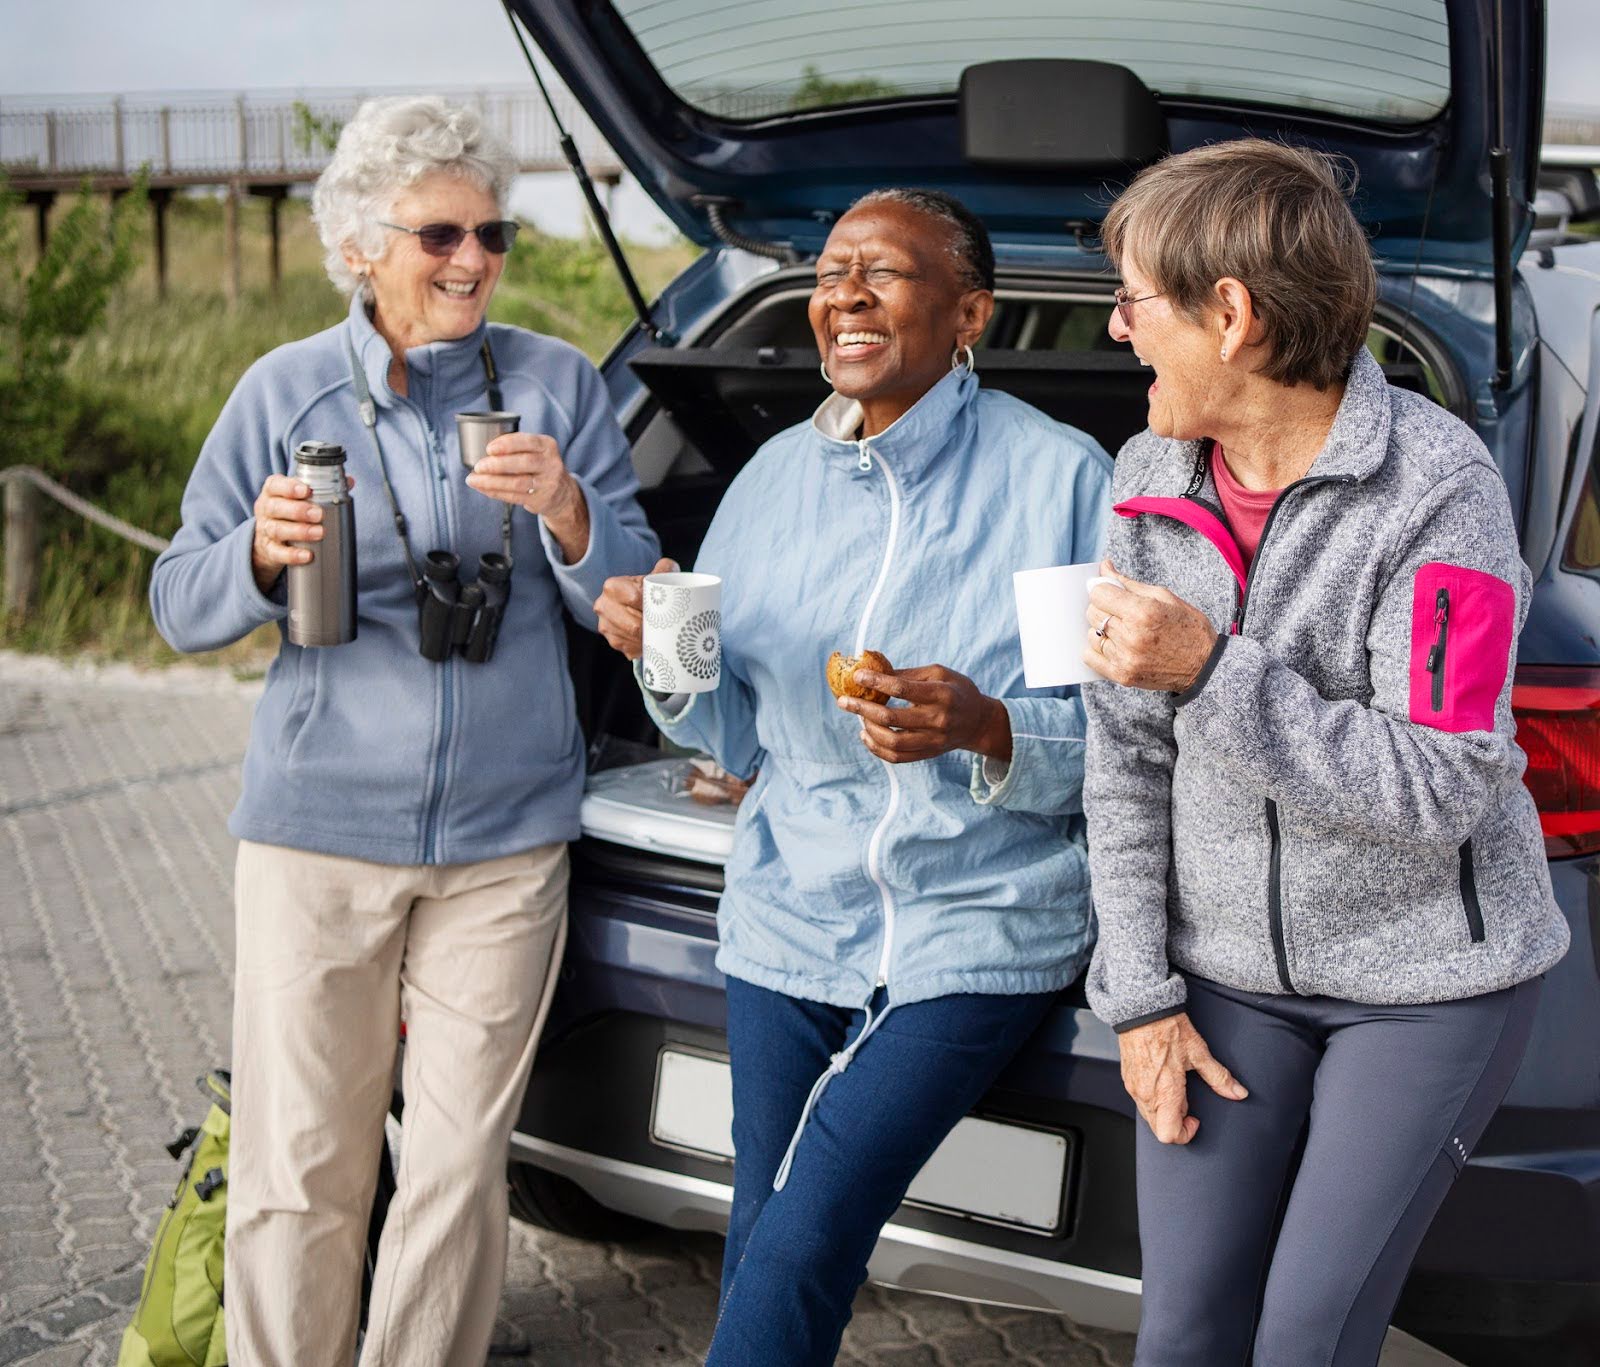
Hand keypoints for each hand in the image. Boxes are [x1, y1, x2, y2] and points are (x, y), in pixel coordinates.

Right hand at [250, 473, 352, 595]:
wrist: (267, 540)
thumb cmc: (288, 512)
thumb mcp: (299, 498)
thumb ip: (323, 488)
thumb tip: (349, 481)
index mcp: (272, 492)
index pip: (275, 485)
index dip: (289, 487)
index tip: (306, 490)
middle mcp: (266, 509)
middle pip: (276, 507)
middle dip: (298, 510)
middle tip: (319, 514)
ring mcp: (265, 530)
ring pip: (277, 530)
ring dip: (300, 531)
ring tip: (319, 533)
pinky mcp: (269, 550)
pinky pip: (278, 553)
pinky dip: (292, 555)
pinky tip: (308, 555)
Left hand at [467, 433, 589, 561]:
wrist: (562, 492)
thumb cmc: (539, 465)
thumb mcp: (536, 450)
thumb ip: (516, 446)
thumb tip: (485, 452)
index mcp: (548, 446)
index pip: (529, 442)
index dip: (508, 444)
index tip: (489, 448)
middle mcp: (551, 464)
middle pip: (524, 463)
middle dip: (498, 464)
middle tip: (478, 466)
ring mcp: (547, 484)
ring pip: (518, 482)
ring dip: (492, 481)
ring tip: (473, 479)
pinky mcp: (540, 500)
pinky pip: (514, 497)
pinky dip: (495, 492)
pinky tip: (482, 488)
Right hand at [594, 557, 677, 660]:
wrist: (638, 605)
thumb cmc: (648, 590)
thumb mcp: (655, 575)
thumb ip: (665, 568)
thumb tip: (669, 567)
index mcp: (612, 587)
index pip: (635, 598)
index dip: (653, 605)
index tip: (666, 608)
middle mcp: (603, 606)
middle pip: (633, 624)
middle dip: (651, 626)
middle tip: (667, 626)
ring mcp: (605, 626)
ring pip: (632, 638)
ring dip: (648, 640)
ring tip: (661, 635)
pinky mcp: (613, 641)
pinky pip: (631, 649)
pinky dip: (643, 647)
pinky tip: (651, 641)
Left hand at [837, 664, 1011, 762]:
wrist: (979, 722)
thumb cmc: (956, 690)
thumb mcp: (939, 673)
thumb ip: (908, 674)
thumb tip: (874, 670)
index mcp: (941, 694)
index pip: (902, 688)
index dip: (876, 681)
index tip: (857, 676)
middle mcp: (938, 719)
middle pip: (891, 717)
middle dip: (862, 708)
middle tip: (844, 701)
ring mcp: (933, 740)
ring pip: (892, 741)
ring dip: (868, 729)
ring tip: (857, 717)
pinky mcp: (928, 754)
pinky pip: (897, 757)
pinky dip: (876, 748)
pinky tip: (866, 735)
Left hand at [1084, 560, 1218, 692]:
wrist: (1204, 665)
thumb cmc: (1187, 627)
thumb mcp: (1163, 596)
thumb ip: (1128, 583)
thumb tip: (1103, 567)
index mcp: (1143, 611)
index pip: (1099, 593)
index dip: (1102, 589)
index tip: (1110, 592)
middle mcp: (1131, 636)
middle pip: (1093, 613)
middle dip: (1103, 608)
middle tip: (1121, 611)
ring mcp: (1125, 658)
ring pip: (1091, 635)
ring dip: (1102, 630)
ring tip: (1123, 630)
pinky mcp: (1122, 676)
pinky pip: (1090, 658)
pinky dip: (1097, 649)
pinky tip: (1114, 645)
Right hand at [1118, 1011, 1247, 1143]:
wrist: (1142, 1009)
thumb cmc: (1167, 1028)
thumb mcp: (1199, 1053)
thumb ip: (1219, 1078)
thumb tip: (1238, 1092)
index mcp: (1165, 1092)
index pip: (1169, 1134)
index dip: (1185, 1133)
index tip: (1195, 1118)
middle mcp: (1146, 1094)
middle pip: (1159, 1129)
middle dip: (1176, 1123)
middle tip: (1187, 1103)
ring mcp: (1133, 1087)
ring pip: (1148, 1116)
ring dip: (1164, 1112)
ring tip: (1175, 1089)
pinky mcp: (1127, 1078)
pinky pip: (1140, 1101)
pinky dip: (1153, 1099)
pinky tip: (1162, 1080)